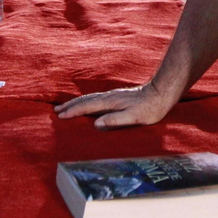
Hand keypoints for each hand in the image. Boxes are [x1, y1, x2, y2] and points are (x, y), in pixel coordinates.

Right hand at [55, 82, 177, 128]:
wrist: (161, 94)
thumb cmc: (149, 109)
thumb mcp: (134, 117)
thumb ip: (114, 120)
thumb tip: (95, 124)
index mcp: (110, 102)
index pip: (86, 106)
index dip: (73, 111)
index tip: (60, 116)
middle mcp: (109, 97)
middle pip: (84, 100)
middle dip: (70, 106)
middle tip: (56, 111)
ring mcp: (112, 96)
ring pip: (89, 98)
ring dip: (76, 102)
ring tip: (66, 107)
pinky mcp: (117, 97)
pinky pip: (95, 99)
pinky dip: (86, 101)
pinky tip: (86, 105)